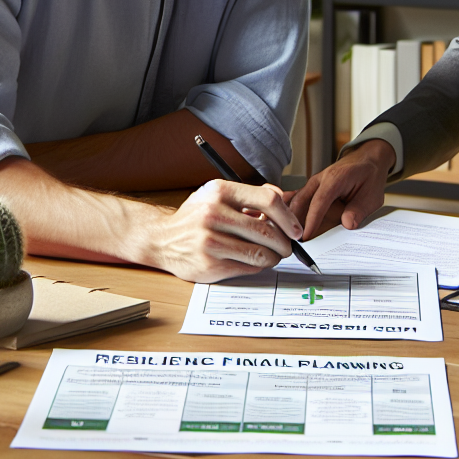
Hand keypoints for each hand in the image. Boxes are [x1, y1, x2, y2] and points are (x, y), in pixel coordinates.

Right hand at [147, 179, 303, 282]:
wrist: (162, 239)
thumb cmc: (196, 216)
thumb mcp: (218, 194)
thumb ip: (251, 195)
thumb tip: (284, 197)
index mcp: (220, 191)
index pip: (268, 200)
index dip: (288, 217)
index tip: (296, 229)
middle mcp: (214, 213)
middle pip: (267, 231)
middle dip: (284, 243)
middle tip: (287, 246)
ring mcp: (211, 241)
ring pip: (261, 254)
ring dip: (274, 257)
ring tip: (272, 255)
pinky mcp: (210, 265)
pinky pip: (248, 268)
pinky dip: (258, 266)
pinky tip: (254, 261)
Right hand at [287, 141, 393, 240]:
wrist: (368, 159)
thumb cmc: (369, 176)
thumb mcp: (372, 195)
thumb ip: (359, 210)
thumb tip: (347, 224)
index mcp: (335, 178)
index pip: (319, 202)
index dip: (311, 221)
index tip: (305, 237)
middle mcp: (320, 179)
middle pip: (300, 200)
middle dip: (294, 221)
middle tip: (292, 241)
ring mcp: (314, 183)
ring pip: (296, 200)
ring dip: (291, 217)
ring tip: (289, 237)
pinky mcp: (313, 188)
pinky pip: (299, 198)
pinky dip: (293, 211)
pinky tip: (288, 224)